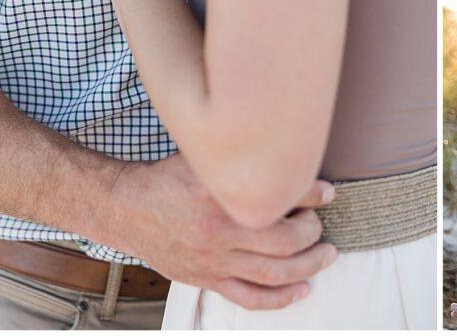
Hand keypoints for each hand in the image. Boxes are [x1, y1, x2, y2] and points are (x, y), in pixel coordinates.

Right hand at [102, 155, 337, 310]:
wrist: (128, 208)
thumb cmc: (171, 178)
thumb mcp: (204, 157)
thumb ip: (242, 161)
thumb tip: (289, 157)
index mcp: (218, 197)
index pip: (279, 198)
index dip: (312, 195)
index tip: (328, 192)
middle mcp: (218, 233)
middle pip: (283, 242)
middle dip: (312, 233)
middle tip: (322, 224)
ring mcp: (214, 261)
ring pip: (273, 274)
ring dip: (308, 266)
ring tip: (327, 255)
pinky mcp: (208, 280)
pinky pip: (249, 298)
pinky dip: (281, 298)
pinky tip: (302, 289)